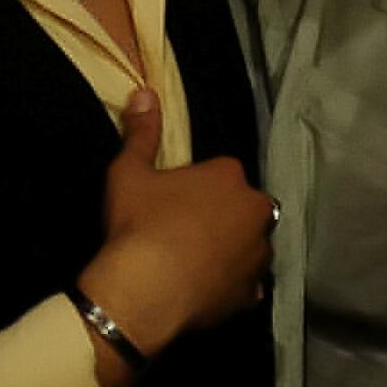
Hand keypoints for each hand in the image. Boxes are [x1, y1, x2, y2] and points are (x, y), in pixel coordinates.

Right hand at [71, 90, 273, 362]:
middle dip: (224, 215)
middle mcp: (256, 210)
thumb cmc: (138, 226)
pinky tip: (208, 288)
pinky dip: (234, 285)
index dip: (197, 188)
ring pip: (251, 245)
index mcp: (230, 175)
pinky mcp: (252, 294)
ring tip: (196, 263)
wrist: (143, 292)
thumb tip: (145, 92)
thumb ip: (141, 132)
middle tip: (185, 233)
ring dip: (234, 249)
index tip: (173, 203)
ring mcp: (258, 255)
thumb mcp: (129, 173)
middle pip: (243, 207)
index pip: (221, 172)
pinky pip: (247, 285)